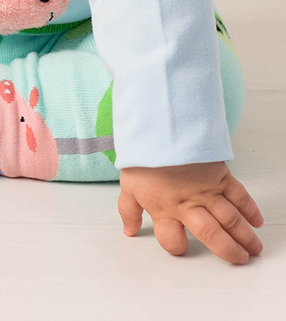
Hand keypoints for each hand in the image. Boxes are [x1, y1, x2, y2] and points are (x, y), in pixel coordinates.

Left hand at [119, 162, 263, 263]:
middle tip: (240, 259)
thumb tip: (129, 230)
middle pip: (213, 235)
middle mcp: (188, 204)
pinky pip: (239, 195)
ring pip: (230, 219)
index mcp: (164, 209)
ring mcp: (206, 190)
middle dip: (229, 250)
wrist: (158, 126)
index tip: (183, 248)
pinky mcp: (219, 174)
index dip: (177, 247)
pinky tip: (256, 221)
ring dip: (244, 236)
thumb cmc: (143, 154)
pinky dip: (250, 209)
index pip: (172, 241)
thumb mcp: (129, 184)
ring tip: (253, 249)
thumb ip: (129, 211)